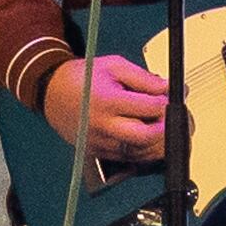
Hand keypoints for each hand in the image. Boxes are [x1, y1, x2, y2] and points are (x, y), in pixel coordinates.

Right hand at [41, 52, 168, 161]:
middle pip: (147, 137)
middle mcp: (103, 126)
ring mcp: (100, 143)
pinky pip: (128, 158)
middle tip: (172, 117)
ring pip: (140, 152)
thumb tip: (170, 88)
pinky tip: (149, 138)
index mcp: (108, 101)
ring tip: (162, 126)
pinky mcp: (98, 152)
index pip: (151, 108)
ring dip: (157, 142)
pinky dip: (143, 150)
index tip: (174, 97)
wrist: (51, 91)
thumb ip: (144, 79)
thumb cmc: (82, 77)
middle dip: (166, 128)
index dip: (168, 102)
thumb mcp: (114, 66)